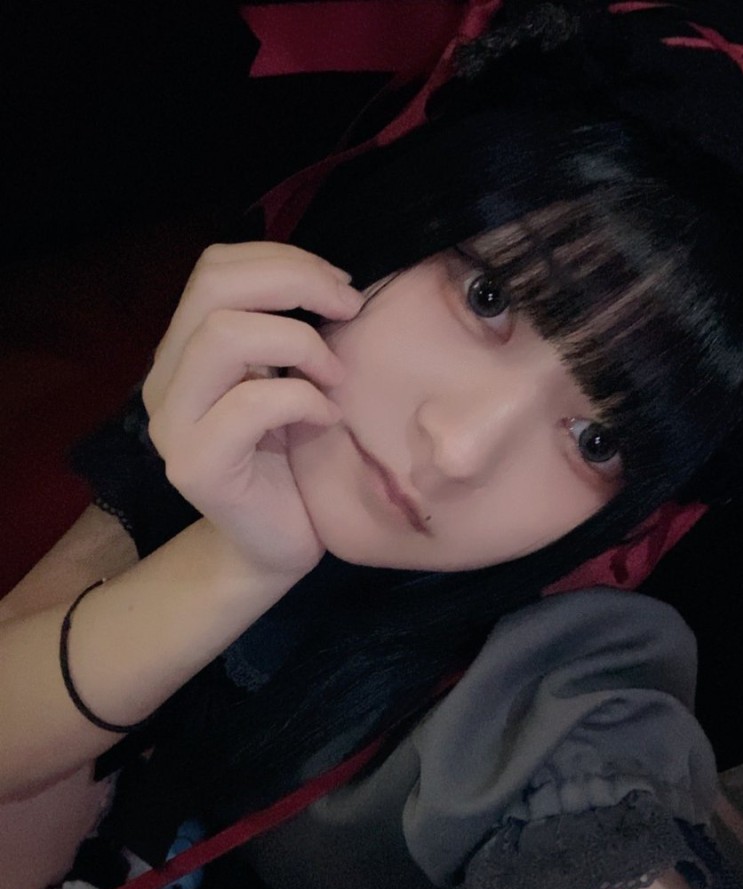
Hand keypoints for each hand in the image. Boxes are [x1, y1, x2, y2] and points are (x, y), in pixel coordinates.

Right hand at [142, 242, 363, 576]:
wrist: (273, 546)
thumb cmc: (293, 463)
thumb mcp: (289, 381)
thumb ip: (283, 334)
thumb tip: (330, 283)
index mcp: (185, 351)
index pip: (215, 268)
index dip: (283, 260)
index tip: (341, 286)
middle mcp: (165, 380)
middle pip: (214, 287)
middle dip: (295, 283)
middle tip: (349, 310)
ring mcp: (173, 424)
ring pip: (223, 336)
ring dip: (299, 344)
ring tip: (335, 376)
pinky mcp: (196, 466)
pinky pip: (251, 404)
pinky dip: (304, 400)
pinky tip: (328, 419)